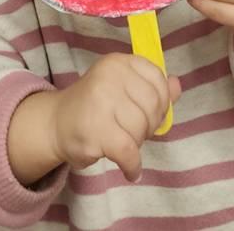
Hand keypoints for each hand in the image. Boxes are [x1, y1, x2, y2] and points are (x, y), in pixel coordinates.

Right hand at [47, 53, 180, 181]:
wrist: (55, 124)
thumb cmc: (94, 106)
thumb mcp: (122, 88)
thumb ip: (152, 88)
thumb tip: (178, 85)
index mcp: (118, 62)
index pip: (157, 78)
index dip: (161, 101)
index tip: (150, 113)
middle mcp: (109, 76)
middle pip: (152, 104)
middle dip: (149, 125)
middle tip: (134, 133)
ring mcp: (101, 102)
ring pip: (141, 129)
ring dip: (137, 144)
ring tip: (123, 144)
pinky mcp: (95, 130)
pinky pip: (128, 152)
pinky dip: (133, 165)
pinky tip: (131, 170)